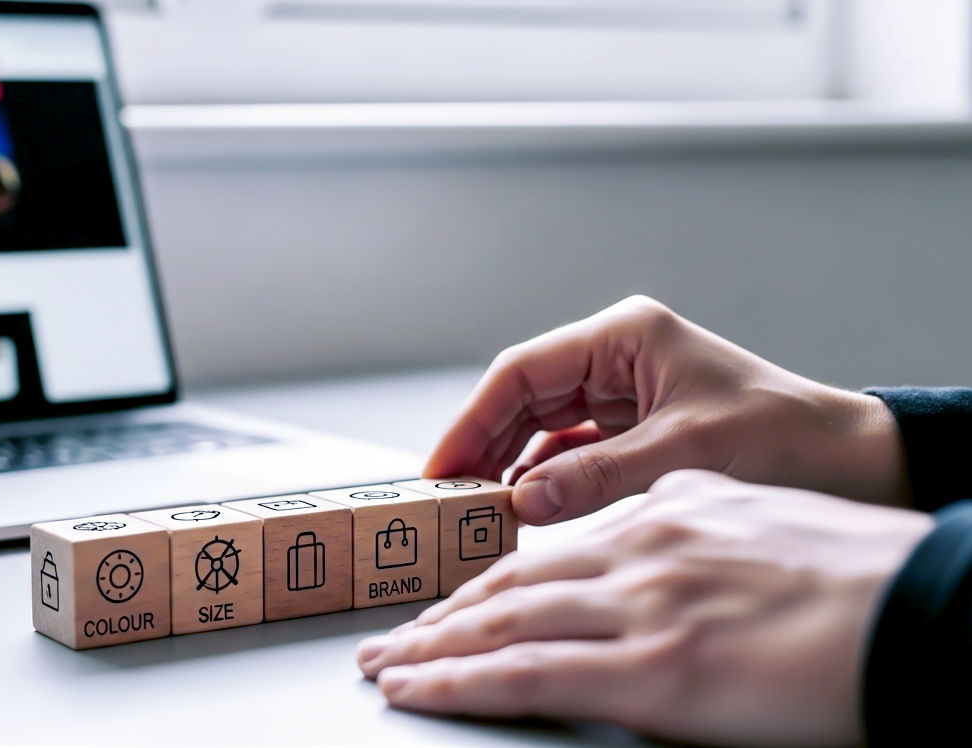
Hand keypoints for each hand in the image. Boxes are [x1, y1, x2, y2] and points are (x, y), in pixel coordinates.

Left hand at [356, 471, 932, 745]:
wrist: (927, 610)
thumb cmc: (865, 584)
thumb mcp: (761, 534)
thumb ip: (690, 547)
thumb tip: (651, 577)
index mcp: (671, 511)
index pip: (554, 550)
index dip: (491, 582)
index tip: (452, 605)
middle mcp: (643, 547)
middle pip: (512, 583)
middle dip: (442, 616)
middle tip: (393, 639)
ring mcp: (641, 605)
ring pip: (503, 623)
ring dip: (433, 649)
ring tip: (389, 668)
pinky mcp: (652, 668)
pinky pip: (527, 673)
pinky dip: (460, 682)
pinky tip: (421, 691)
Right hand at [426, 295, 908, 523]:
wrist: (855, 461)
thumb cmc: (787, 437)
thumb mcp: (685, 454)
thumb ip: (596, 477)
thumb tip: (521, 500)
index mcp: (625, 336)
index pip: (522, 371)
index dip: (473, 420)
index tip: (442, 468)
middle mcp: (616, 357)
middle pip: (522, 398)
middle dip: (483, 447)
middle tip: (448, 498)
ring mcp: (622, 392)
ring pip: (539, 426)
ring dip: (509, 467)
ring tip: (475, 510)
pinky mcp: (632, 427)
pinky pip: (568, 452)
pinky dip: (543, 481)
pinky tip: (523, 510)